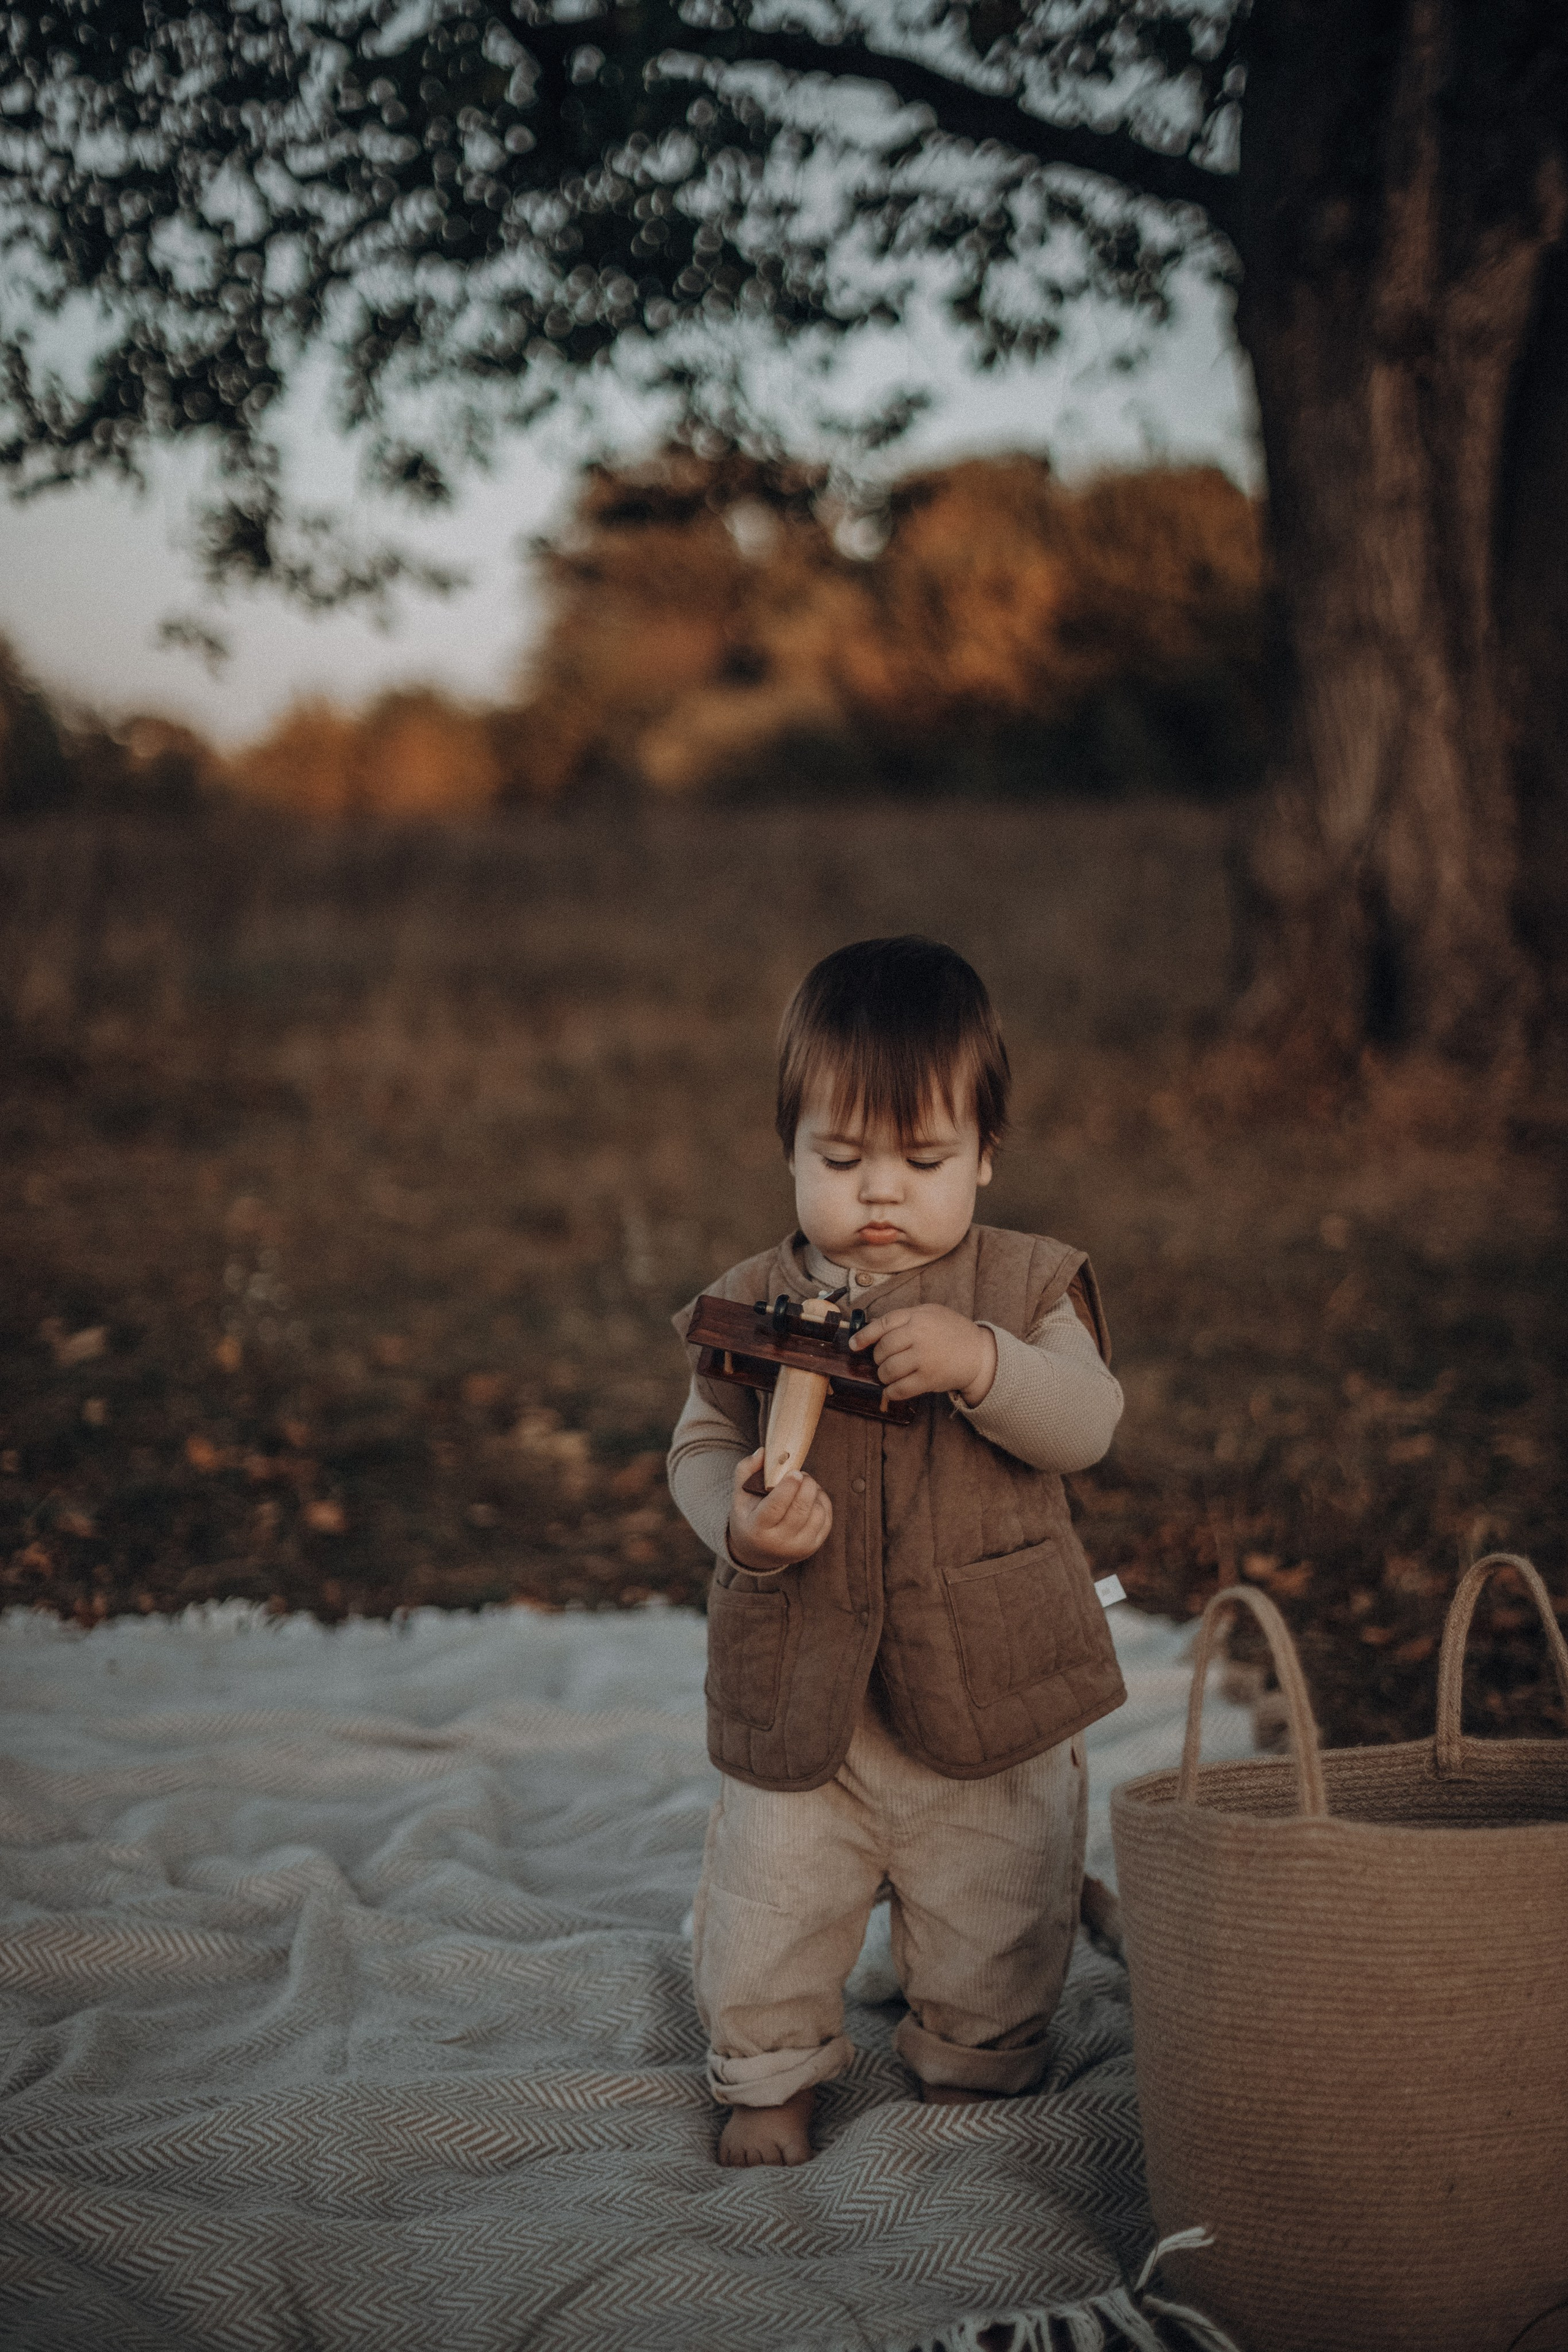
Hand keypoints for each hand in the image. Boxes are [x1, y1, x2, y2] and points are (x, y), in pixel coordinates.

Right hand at [727, 1449, 832, 1571]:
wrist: (757, 1551)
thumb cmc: (749, 1516)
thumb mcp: (740, 1495)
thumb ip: (746, 1470)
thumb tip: (763, 1452)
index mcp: (757, 1529)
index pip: (775, 1508)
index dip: (787, 1488)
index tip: (795, 1472)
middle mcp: (778, 1542)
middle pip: (800, 1510)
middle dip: (806, 1485)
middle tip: (800, 1474)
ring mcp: (798, 1547)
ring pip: (817, 1514)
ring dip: (814, 1492)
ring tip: (804, 1485)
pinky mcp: (812, 1547)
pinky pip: (826, 1519)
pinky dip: (822, 1502)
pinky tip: (811, 1496)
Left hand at [848, 1304, 996, 1404]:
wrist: (978, 1353)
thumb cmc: (952, 1332)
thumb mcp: (930, 1313)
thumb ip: (905, 1319)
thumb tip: (874, 1331)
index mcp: (917, 1316)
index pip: (882, 1325)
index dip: (864, 1336)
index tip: (854, 1345)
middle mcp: (918, 1335)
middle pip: (882, 1349)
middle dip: (877, 1358)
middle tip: (882, 1361)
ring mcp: (923, 1358)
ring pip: (887, 1370)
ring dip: (883, 1376)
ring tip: (888, 1375)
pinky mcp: (928, 1379)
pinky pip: (900, 1389)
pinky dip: (891, 1392)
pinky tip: (891, 1391)